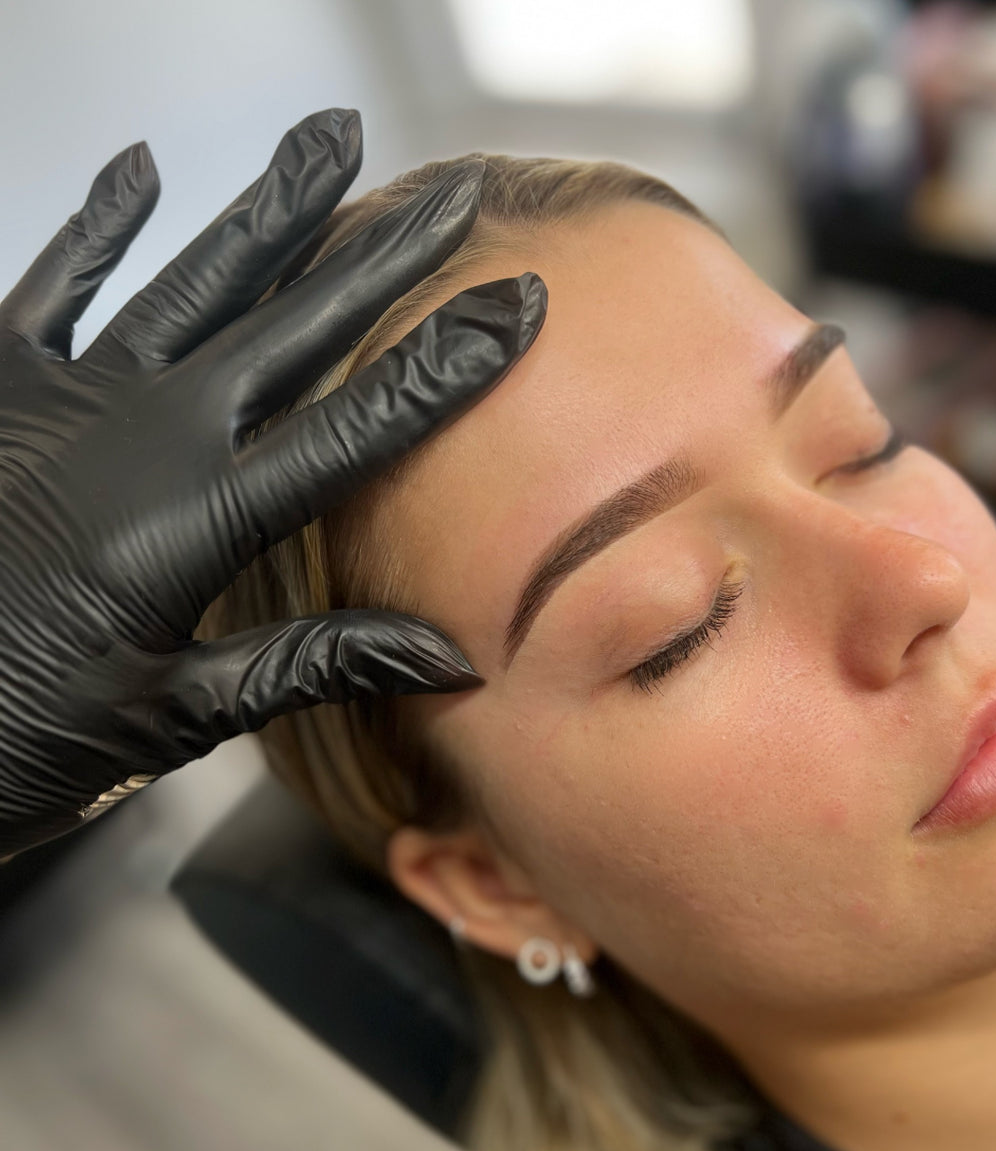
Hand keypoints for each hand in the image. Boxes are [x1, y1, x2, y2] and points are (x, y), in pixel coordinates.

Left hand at [0, 108, 545, 856]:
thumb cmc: (18, 737)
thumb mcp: (177, 717)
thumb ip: (311, 665)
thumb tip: (448, 660)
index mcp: (193, 523)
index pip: (355, 429)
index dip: (443, 365)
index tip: (513, 306)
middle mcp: (137, 436)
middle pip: (289, 328)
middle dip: (382, 257)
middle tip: (453, 193)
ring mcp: (61, 398)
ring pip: (190, 281)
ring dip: (268, 208)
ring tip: (331, 134)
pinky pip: (52, 285)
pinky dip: (98, 228)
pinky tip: (142, 171)